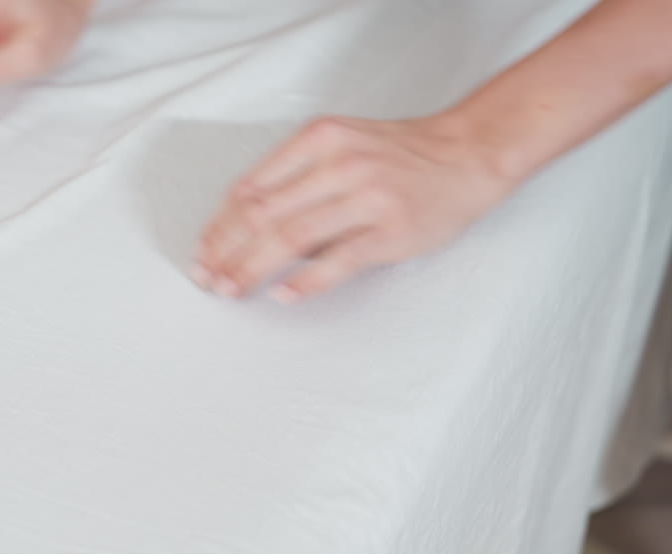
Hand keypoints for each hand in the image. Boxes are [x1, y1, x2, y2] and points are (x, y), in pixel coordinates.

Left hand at [194, 115, 515, 301]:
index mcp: (317, 140)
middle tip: (206, 279)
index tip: (202, 253)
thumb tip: (241, 226)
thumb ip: (293, 179)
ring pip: (292, 238)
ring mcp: (366, 197)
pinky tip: (283, 295)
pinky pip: (339, 260)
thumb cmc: (397, 155)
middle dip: (226, 251)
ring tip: (231, 289)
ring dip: (253, 268)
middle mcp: (338, 164)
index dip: (219, 226)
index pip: (251, 189)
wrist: (468, 153)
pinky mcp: (390, 230)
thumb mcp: (338, 146)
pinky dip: (307, 280)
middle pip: (263, 215)